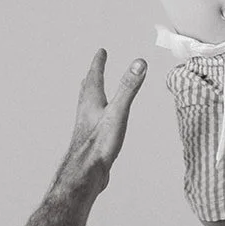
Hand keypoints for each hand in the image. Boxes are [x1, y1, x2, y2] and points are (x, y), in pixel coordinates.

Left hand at [55, 48, 147, 190]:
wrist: (85, 173)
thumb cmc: (99, 144)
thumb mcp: (118, 112)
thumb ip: (128, 87)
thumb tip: (139, 63)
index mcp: (92, 101)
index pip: (95, 76)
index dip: (99, 63)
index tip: (101, 52)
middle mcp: (86, 112)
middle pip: (87, 89)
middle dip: (93, 76)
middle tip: (95, 67)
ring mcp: (87, 127)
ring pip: (87, 105)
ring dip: (91, 94)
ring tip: (92, 91)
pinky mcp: (91, 141)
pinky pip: (92, 120)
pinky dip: (96, 113)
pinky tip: (100, 124)